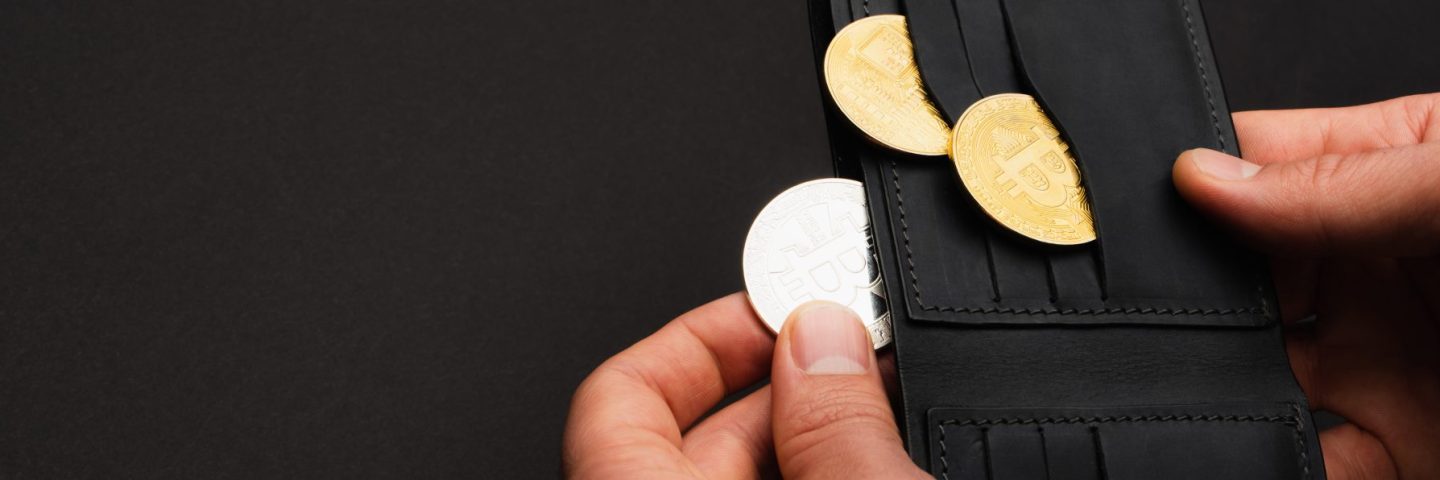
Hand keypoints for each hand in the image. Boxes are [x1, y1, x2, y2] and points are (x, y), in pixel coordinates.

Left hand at [562, 295, 925, 478]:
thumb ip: (835, 428)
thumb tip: (825, 340)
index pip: (616, 396)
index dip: (697, 337)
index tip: (776, 311)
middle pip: (696, 438)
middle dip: (786, 385)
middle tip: (862, 350)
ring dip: (817, 438)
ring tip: (892, 408)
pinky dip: (825, 478)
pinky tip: (889, 464)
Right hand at [1173, 93, 1439, 478]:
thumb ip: (1343, 185)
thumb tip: (1210, 179)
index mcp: (1391, 176)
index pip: (1257, 164)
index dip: (1184, 180)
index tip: (1120, 205)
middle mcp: (1373, 272)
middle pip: (1234, 277)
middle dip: (1183, 292)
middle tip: (1136, 305)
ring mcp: (1381, 365)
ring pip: (1250, 371)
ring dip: (1208, 377)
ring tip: (1177, 375)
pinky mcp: (1396, 449)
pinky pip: (1302, 457)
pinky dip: (1256, 455)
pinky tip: (1233, 438)